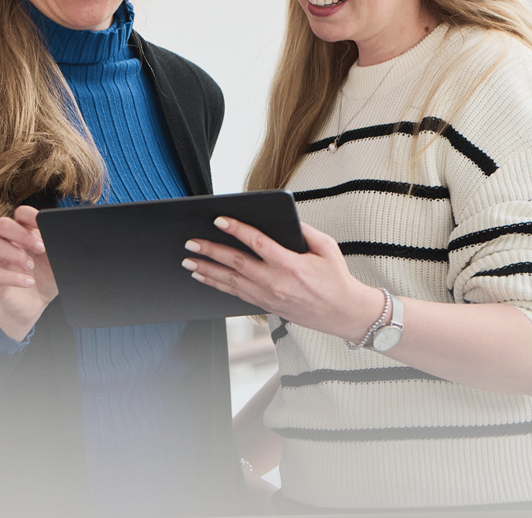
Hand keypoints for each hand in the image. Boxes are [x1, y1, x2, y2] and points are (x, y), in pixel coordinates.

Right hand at [0, 205, 57, 340]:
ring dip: (15, 254)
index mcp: (25, 234)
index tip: (43, 224)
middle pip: (3, 224)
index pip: (20, 214)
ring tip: (31, 266)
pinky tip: (29, 282)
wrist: (35, 305)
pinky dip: (15, 278)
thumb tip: (68, 237)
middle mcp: (10, 244)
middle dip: (22, 234)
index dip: (30, 215)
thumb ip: (59, 247)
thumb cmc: (45, 278)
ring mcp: (0, 261)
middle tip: (39, 248)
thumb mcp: (57, 261)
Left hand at [182, 218, 380, 341]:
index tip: (220, 219)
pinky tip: (204, 277)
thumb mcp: (327, 248)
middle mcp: (276, 282)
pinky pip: (236, 294)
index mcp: (291, 265)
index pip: (257, 243)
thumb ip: (305, 231)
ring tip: (188, 261)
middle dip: (211, 251)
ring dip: (207, 270)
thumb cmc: (336, 279)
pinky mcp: (265, 306)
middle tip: (191, 242)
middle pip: (236, 263)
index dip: (237, 229)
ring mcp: (268, 297)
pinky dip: (217, 285)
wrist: (343, 314)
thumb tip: (284, 217)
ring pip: (231, 281)